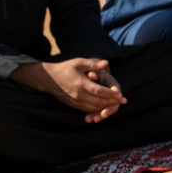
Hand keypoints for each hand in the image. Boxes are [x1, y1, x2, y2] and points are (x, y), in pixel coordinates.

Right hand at [11, 58, 126, 122]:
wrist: (48, 79)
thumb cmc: (65, 68)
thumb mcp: (78, 62)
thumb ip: (93, 64)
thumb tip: (106, 62)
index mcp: (80, 83)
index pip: (99, 91)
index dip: (111, 94)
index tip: (120, 94)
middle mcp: (78, 95)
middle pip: (99, 102)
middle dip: (112, 102)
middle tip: (122, 101)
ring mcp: (75, 101)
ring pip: (94, 108)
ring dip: (106, 107)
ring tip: (116, 104)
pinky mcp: (73, 105)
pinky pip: (88, 110)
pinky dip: (98, 110)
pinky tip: (105, 107)